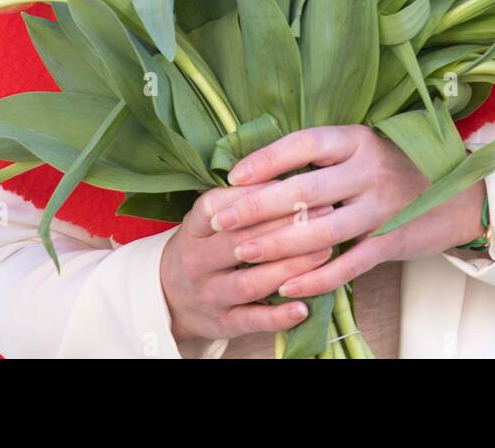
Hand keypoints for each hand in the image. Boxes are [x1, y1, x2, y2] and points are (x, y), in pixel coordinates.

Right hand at [160, 178, 338, 344]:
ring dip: (289, 267)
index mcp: (193, 228)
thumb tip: (291, 170)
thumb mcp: (209, 220)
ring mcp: (209, 295)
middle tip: (324, 211)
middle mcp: (196, 261)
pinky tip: (304, 307)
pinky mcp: (222, 324)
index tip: (293, 181)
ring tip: (324, 252)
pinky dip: (278, 317)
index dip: (253, 194)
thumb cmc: (205, 246)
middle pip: (238, 241)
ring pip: (249, 282)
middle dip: (283, 225)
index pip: (216, 206)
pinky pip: (251, 321)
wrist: (170, 299)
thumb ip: (240, 199)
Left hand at [203, 124, 488, 300]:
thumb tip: (262, 168)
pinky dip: (315, 280)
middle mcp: (370, 170)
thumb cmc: (400, 168)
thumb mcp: (366, 148)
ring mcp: (382, 207)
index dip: (266, 159)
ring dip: (276, 245)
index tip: (233, 176)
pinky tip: (286, 288)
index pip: (305, 143)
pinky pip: (347, 265)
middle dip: (256, 207)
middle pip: (304, 189)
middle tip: (221, 218)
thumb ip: (325, 156)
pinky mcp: (391, 241)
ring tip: (243, 252)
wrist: (462, 195)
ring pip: (320, 231)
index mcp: (359, 140)